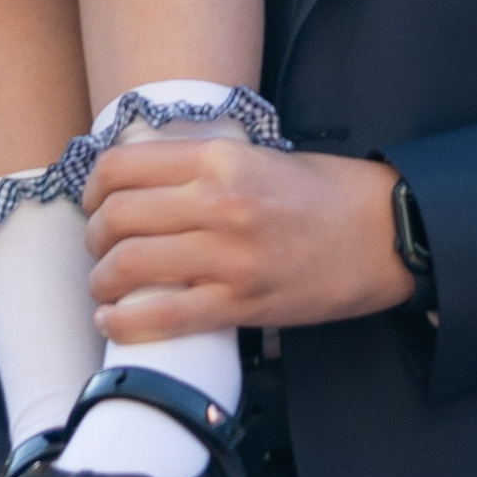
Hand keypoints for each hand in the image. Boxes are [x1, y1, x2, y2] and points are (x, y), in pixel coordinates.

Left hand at [83, 139, 408, 336]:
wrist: (382, 235)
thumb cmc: (322, 192)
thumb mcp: (256, 156)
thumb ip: (199, 166)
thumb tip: (139, 183)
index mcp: (219, 158)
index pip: (123, 166)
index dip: (93, 186)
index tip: (94, 201)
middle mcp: (218, 202)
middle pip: (118, 216)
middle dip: (94, 235)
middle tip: (99, 245)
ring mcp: (230, 256)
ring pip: (130, 264)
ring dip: (103, 277)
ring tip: (105, 282)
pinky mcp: (242, 303)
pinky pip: (165, 315)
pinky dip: (126, 320)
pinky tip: (112, 319)